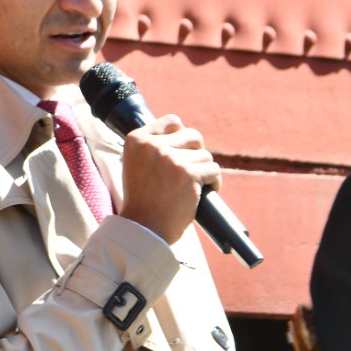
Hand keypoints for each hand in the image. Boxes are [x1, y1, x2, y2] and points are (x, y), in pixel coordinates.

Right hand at [117, 115, 221, 243]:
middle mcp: (152, 145)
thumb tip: (181, 130)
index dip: (182, 137)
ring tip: (195, 187)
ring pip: (205, 155)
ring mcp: (170, 159)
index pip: (172, 121)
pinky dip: (214, 183)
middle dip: (197, 153)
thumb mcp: (136, 164)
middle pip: (193, 135)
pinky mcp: (188, 174)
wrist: (144, 228)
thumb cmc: (143, 200)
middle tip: (192, 170)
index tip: (181, 153)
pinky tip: (204, 193)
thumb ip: (152, 146)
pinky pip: (214, 170)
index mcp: (136, 140)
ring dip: (204, 171)